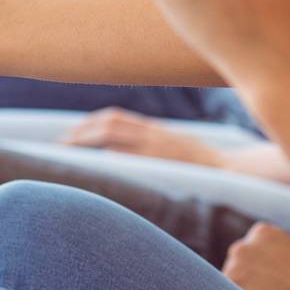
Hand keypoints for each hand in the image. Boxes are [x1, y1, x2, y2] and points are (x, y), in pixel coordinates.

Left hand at [60, 108, 224, 167]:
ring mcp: (156, 149)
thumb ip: (154, 142)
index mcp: (156, 129)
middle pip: (110, 124)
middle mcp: (154, 135)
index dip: (91, 122)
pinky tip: (92, 167)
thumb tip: (123, 152)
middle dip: (82, 132)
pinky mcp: (160, 164)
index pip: (116, 118)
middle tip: (61, 144)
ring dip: (88, 142)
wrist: (229, 171)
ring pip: (114, 137)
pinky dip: (108, 159)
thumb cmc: (201, 163)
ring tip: (68, 153)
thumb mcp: (177, 144)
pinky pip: (128, 158)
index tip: (73, 132)